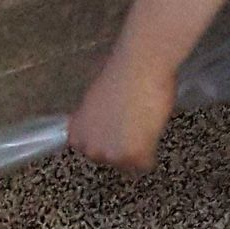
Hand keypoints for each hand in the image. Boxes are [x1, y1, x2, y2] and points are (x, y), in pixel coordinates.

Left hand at [68, 35, 179, 170]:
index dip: (108, 137)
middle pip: (110, 159)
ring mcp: (111, 155)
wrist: (139, 64)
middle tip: (134, 122)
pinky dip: (152, 150)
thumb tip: (105, 121)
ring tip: (144, 123)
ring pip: (128, 164)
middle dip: (122, 145)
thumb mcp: (95, 96)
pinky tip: (152, 129)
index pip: (93, 150)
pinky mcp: (133, 156)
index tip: (117, 126)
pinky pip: (145, 164)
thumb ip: (95, 118)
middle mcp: (89, 148)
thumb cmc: (119, 70)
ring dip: (138, 148)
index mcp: (77, 133)